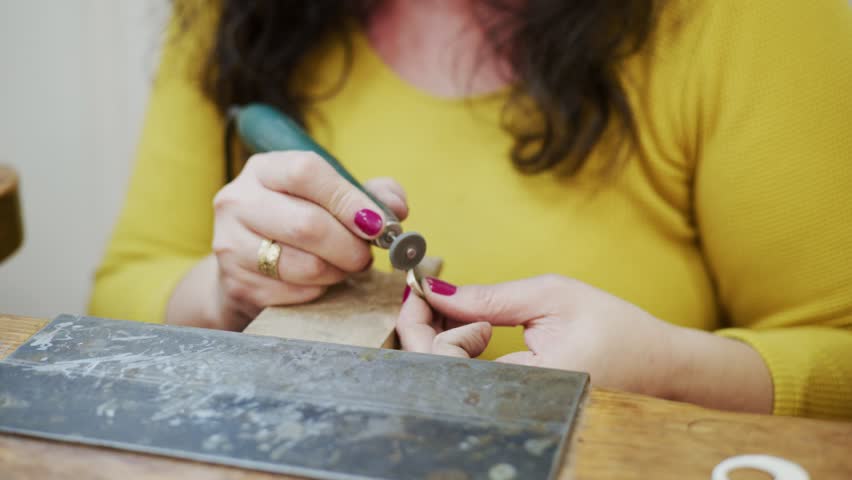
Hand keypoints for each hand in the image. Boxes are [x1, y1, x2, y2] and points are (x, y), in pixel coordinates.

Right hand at [203, 151, 406, 329]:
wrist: (247, 264)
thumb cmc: (298, 221)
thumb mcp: (330, 198)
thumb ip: (369, 195)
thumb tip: (396, 208)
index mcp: (264, 169)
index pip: (306, 172)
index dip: (348, 199)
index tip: (378, 223)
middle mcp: (238, 201)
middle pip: (307, 224)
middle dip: (350, 245)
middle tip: (366, 256)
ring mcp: (231, 244)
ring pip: (304, 265)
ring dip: (338, 271)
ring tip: (344, 267)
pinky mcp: (237, 283)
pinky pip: (296, 293)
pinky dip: (319, 291)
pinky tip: (319, 282)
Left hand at [398, 274, 773, 411]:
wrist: (659, 366)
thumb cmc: (617, 330)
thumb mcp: (552, 297)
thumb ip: (489, 297)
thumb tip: (437, 290)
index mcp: (523, 384)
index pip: (439, 362)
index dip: (419, 323)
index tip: (421, 286)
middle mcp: (511, 407)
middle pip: (433, 375)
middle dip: (421, 329)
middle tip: (431, 291)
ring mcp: (510, 411)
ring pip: (446, 380)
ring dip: (438, 338)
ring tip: (457, 304)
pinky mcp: (512, 407)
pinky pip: (467, 384)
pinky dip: (455, 351)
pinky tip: (468, 326)